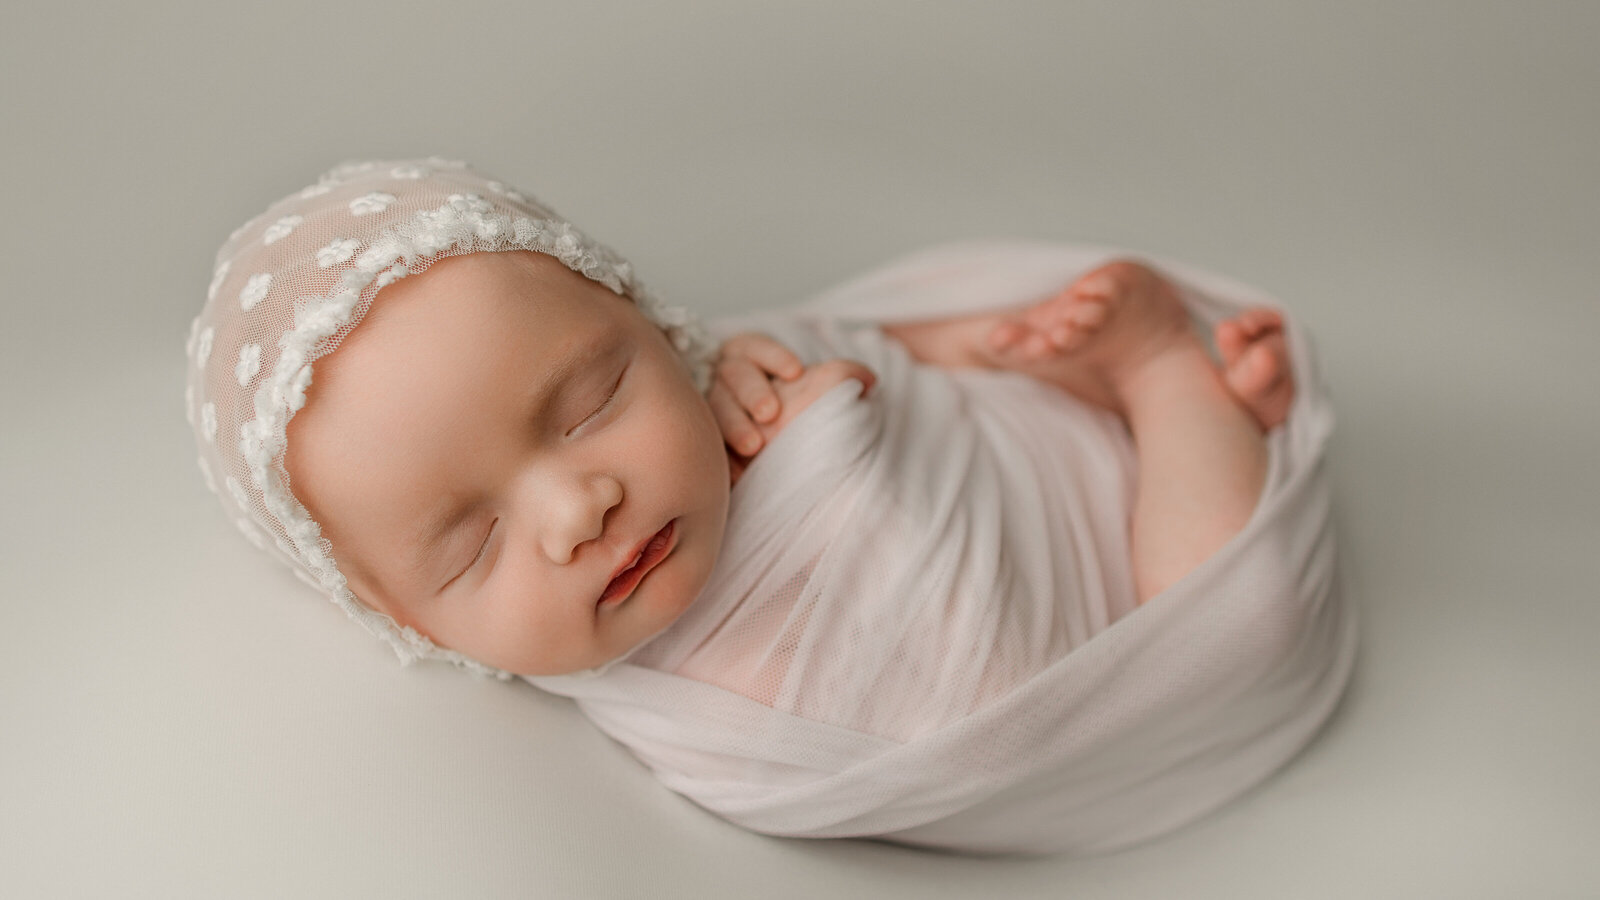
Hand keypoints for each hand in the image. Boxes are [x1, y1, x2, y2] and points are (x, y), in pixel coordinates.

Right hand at [710, 333, 876, 484]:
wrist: (785, 460)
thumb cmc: (802, 413)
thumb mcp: (824, 388)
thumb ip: (844, 376)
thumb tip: (869, 379)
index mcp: (750, 358)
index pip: (754, 346)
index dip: (772, 355)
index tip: (795, 372)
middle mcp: (728, 381)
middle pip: (733, 375)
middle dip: (752, 391)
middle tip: (771, 413)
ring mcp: (714, 411)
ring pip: (715, 410)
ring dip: (733, 426)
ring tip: (754, 447)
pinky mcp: (710, 443)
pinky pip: (710, 448)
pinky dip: (723, 459)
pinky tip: (736, 474)